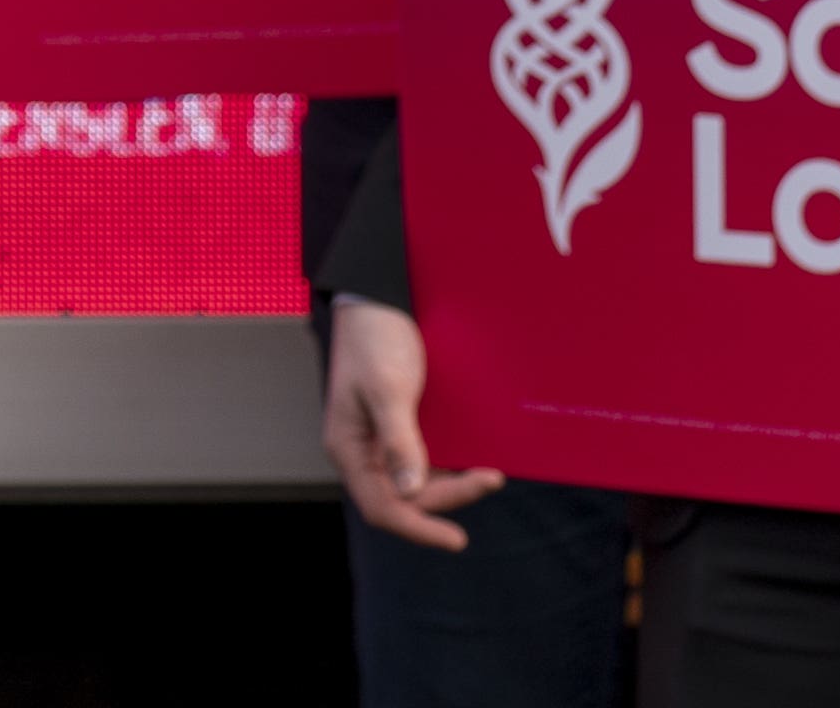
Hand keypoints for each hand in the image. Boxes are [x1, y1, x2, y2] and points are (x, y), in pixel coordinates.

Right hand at [323, 296, 502, 550]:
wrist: (379, 300)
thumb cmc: (376, 340)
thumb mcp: (389, 389)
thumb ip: (400, 441)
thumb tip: (410, 494)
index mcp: (348, 447)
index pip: (381, 506)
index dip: (418, 528)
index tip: (457, 539)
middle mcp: (363, 451)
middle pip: (405, 497)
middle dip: (449, 495)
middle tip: (490, 478)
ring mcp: (382, 440)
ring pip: (418, 483)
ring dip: (454, 484)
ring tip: (490, 474)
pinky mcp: (400, 427)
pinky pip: (425, 461)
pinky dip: (451, 466)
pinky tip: (474, 459)